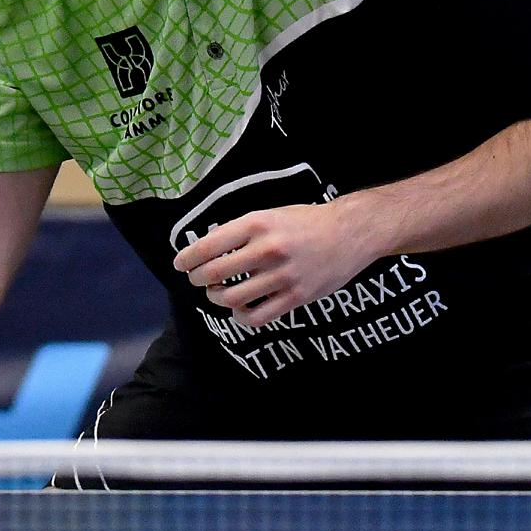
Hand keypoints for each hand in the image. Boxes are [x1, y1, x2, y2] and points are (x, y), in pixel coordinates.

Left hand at [171, 202, 377, 327]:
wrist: (351, 233)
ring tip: (217, 293)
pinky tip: (240, 310)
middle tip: (198, 279)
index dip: (187, 258)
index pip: (208, 246)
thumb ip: (241, 230)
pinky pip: (258, 317)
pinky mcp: (296, 297)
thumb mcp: (271, 214)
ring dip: (217, 298)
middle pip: (214, 274)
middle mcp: (267, 249)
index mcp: (257, 224)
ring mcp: (282, 276)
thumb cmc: (306, 221)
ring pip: (232, 298)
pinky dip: (241, 317)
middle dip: (198, 279)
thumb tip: (207, 248)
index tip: (179, 264)